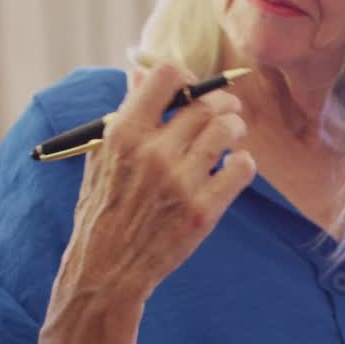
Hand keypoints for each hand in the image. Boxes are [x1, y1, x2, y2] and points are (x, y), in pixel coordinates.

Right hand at [55, 62, 256, 304]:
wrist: (106, 270)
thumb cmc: (103, 210)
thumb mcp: (101, 157)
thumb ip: (125, 115)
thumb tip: (140, 73)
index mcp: (123, 133)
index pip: (166, 75)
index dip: (186, 76)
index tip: (190, 89)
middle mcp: (153, 153)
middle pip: (205, 103)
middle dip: (222, 102)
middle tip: (227, 110)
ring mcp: (179, 182)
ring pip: (226, 129)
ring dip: (235, 126)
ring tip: (232, 133)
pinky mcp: (201, 211)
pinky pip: (241, 169)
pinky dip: (243, 162)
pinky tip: (233, 167)